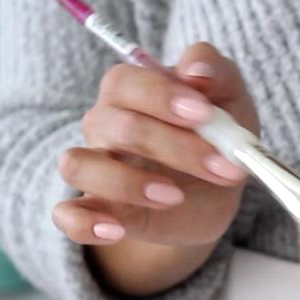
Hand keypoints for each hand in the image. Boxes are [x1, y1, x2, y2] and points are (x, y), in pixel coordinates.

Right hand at [54, 42, 259, 295]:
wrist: (216, 194)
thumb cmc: (216, 136)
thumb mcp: (230, 100)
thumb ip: (216, 73)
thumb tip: (196, 69)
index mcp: (131, 92)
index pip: (126, 82)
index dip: (162, 96)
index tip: (204, 114)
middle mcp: (104, 127)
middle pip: (117, 126)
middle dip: (174, 146)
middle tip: (223, 166)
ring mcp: (97, 170)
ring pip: (79, 165)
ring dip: (127, 183)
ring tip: (176, 196)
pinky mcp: (98, 212)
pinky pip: (68, 216)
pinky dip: (84, 222)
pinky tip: (117, 230)